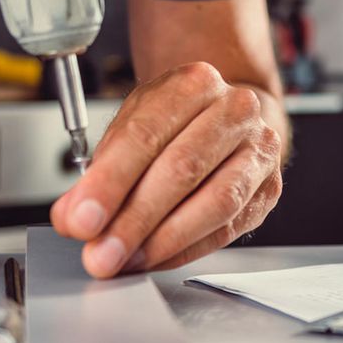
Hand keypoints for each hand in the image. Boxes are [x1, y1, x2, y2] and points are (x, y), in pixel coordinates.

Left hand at [49, 63, 284, 278]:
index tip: (81, 219)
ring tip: (126, 259)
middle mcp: (235, 111)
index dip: (110, 182)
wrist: (226, 118)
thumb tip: (72, 216)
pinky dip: (186, 249)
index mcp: (195, 83)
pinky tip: (156, 257)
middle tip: (101, 252)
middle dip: (134, 219)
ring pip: (215, 202)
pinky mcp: (270, 188)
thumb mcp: (131, 128)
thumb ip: (98, 171)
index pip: (146, 134)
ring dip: (163, 239)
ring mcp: (260, 150)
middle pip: (182, 168)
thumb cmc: (177, 123)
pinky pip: (228, 228)